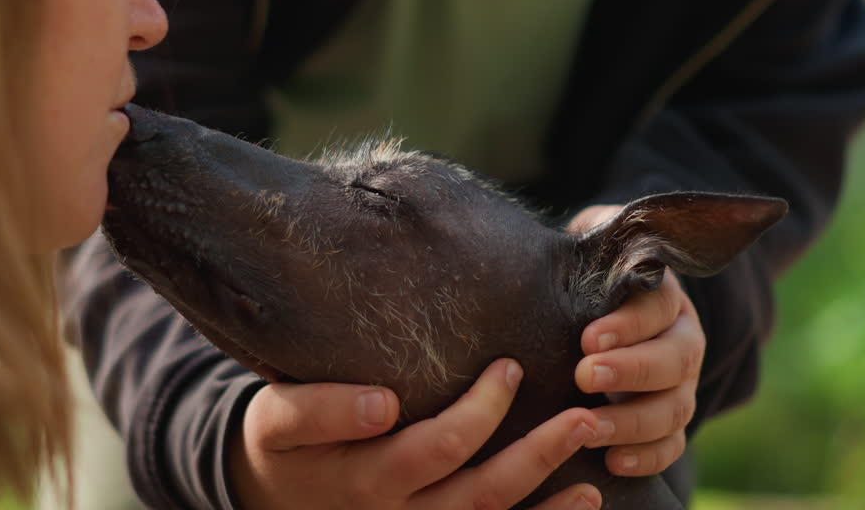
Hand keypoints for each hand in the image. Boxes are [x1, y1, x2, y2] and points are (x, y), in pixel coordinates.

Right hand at [230, 359, 603, 509]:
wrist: (270, 498)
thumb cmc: (282, 447)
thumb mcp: (277, 420)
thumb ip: (321, 410)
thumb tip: (383, 403)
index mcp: (366, 480)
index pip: (437, 448)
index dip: (480, 412)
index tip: (509, 367)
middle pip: (481, 491)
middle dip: (538, 453)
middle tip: (583, 412)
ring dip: (551, 493)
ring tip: (594, 456)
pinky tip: (583, 501)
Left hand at [567, 204, 705, 477]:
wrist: (606, 302)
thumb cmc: (590, 273)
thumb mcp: (593, 247)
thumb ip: (586, 244)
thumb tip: (551, 249)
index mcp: (666, 295)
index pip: (657, 307)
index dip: (627, 324)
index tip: (587, 337)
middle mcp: (683, 340)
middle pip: (673, 360)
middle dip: (630, 371)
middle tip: (584, 376)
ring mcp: (683, 384)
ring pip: (674, 408)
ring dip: (632, 422)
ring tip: (588, 428)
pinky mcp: (672, 420)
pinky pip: (672, 444)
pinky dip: (648, 457)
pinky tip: (614, 462)